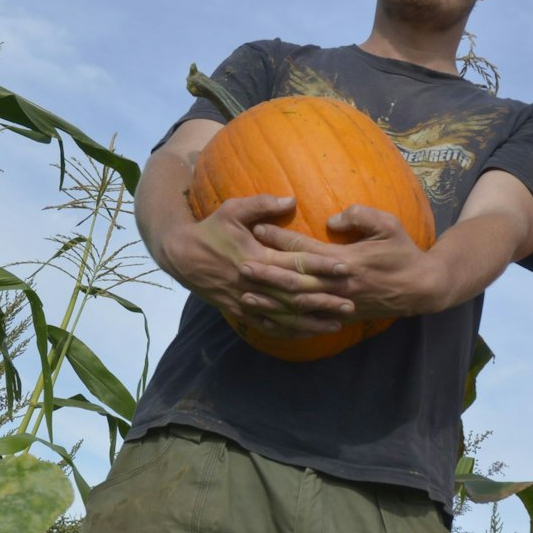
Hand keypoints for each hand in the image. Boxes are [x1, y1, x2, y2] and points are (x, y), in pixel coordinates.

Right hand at [160, 194, 347, 337]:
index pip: (295, 262)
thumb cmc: (210, 229)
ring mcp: (246, 300)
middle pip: (295, 294)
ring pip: (284, 315)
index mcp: (255, 256)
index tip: (345, 268)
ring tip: (338, 322)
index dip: (321, 266)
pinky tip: (309, 333)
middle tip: (351, 300)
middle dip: (324, 298)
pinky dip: (289, 332)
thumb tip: (291, 199)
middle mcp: (253, 282)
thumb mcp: (232, 209)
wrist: (180, 256)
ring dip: (311, 320)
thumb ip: (262, 204)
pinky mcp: (240, 312)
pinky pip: (267, 326)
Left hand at [246, 204, 440, 321]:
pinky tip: (272, 319)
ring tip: (247, 294)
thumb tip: (331, 219)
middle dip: (267, 272)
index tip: (257, 229)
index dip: (280, 239)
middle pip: (295, 278)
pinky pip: (312, 320)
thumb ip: (360, 215)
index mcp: (346, 260)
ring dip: (272, 300)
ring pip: (299, 304)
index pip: (306, 249)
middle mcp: (339, 284)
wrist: (421, 288)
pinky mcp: (342, 316)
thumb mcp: (388, 224)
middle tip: (241, 265)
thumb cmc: (404, 252)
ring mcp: (340, 303)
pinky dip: (290, 321)